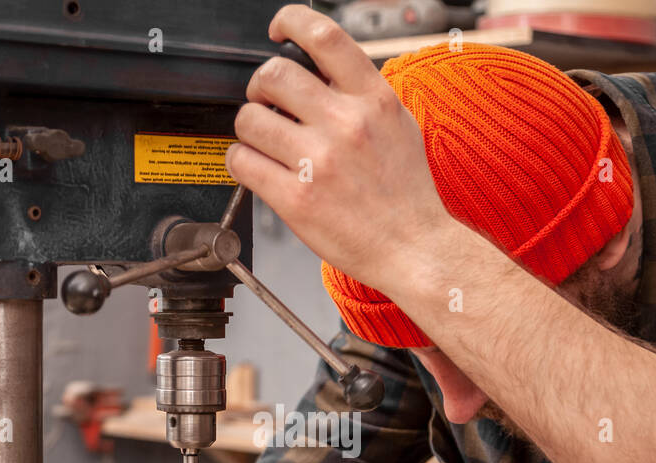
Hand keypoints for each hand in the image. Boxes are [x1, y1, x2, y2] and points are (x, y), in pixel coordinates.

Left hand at [226, 4, 449, 293]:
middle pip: (273, 74)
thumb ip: (360, 95)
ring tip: (264, 141)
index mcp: (373, 100)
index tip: (279, 32)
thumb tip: (319, 72)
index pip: (323, 36)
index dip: (291, 22)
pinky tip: (257, 168)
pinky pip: (242, 162)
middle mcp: (346, 124)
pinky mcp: (295, 198)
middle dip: (260, 87)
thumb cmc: (407, 194)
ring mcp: (318, 162)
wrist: (414, 249)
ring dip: (248, 127)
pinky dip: (240, 161)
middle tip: (266, 103)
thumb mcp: (398, 126)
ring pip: (249, 119)